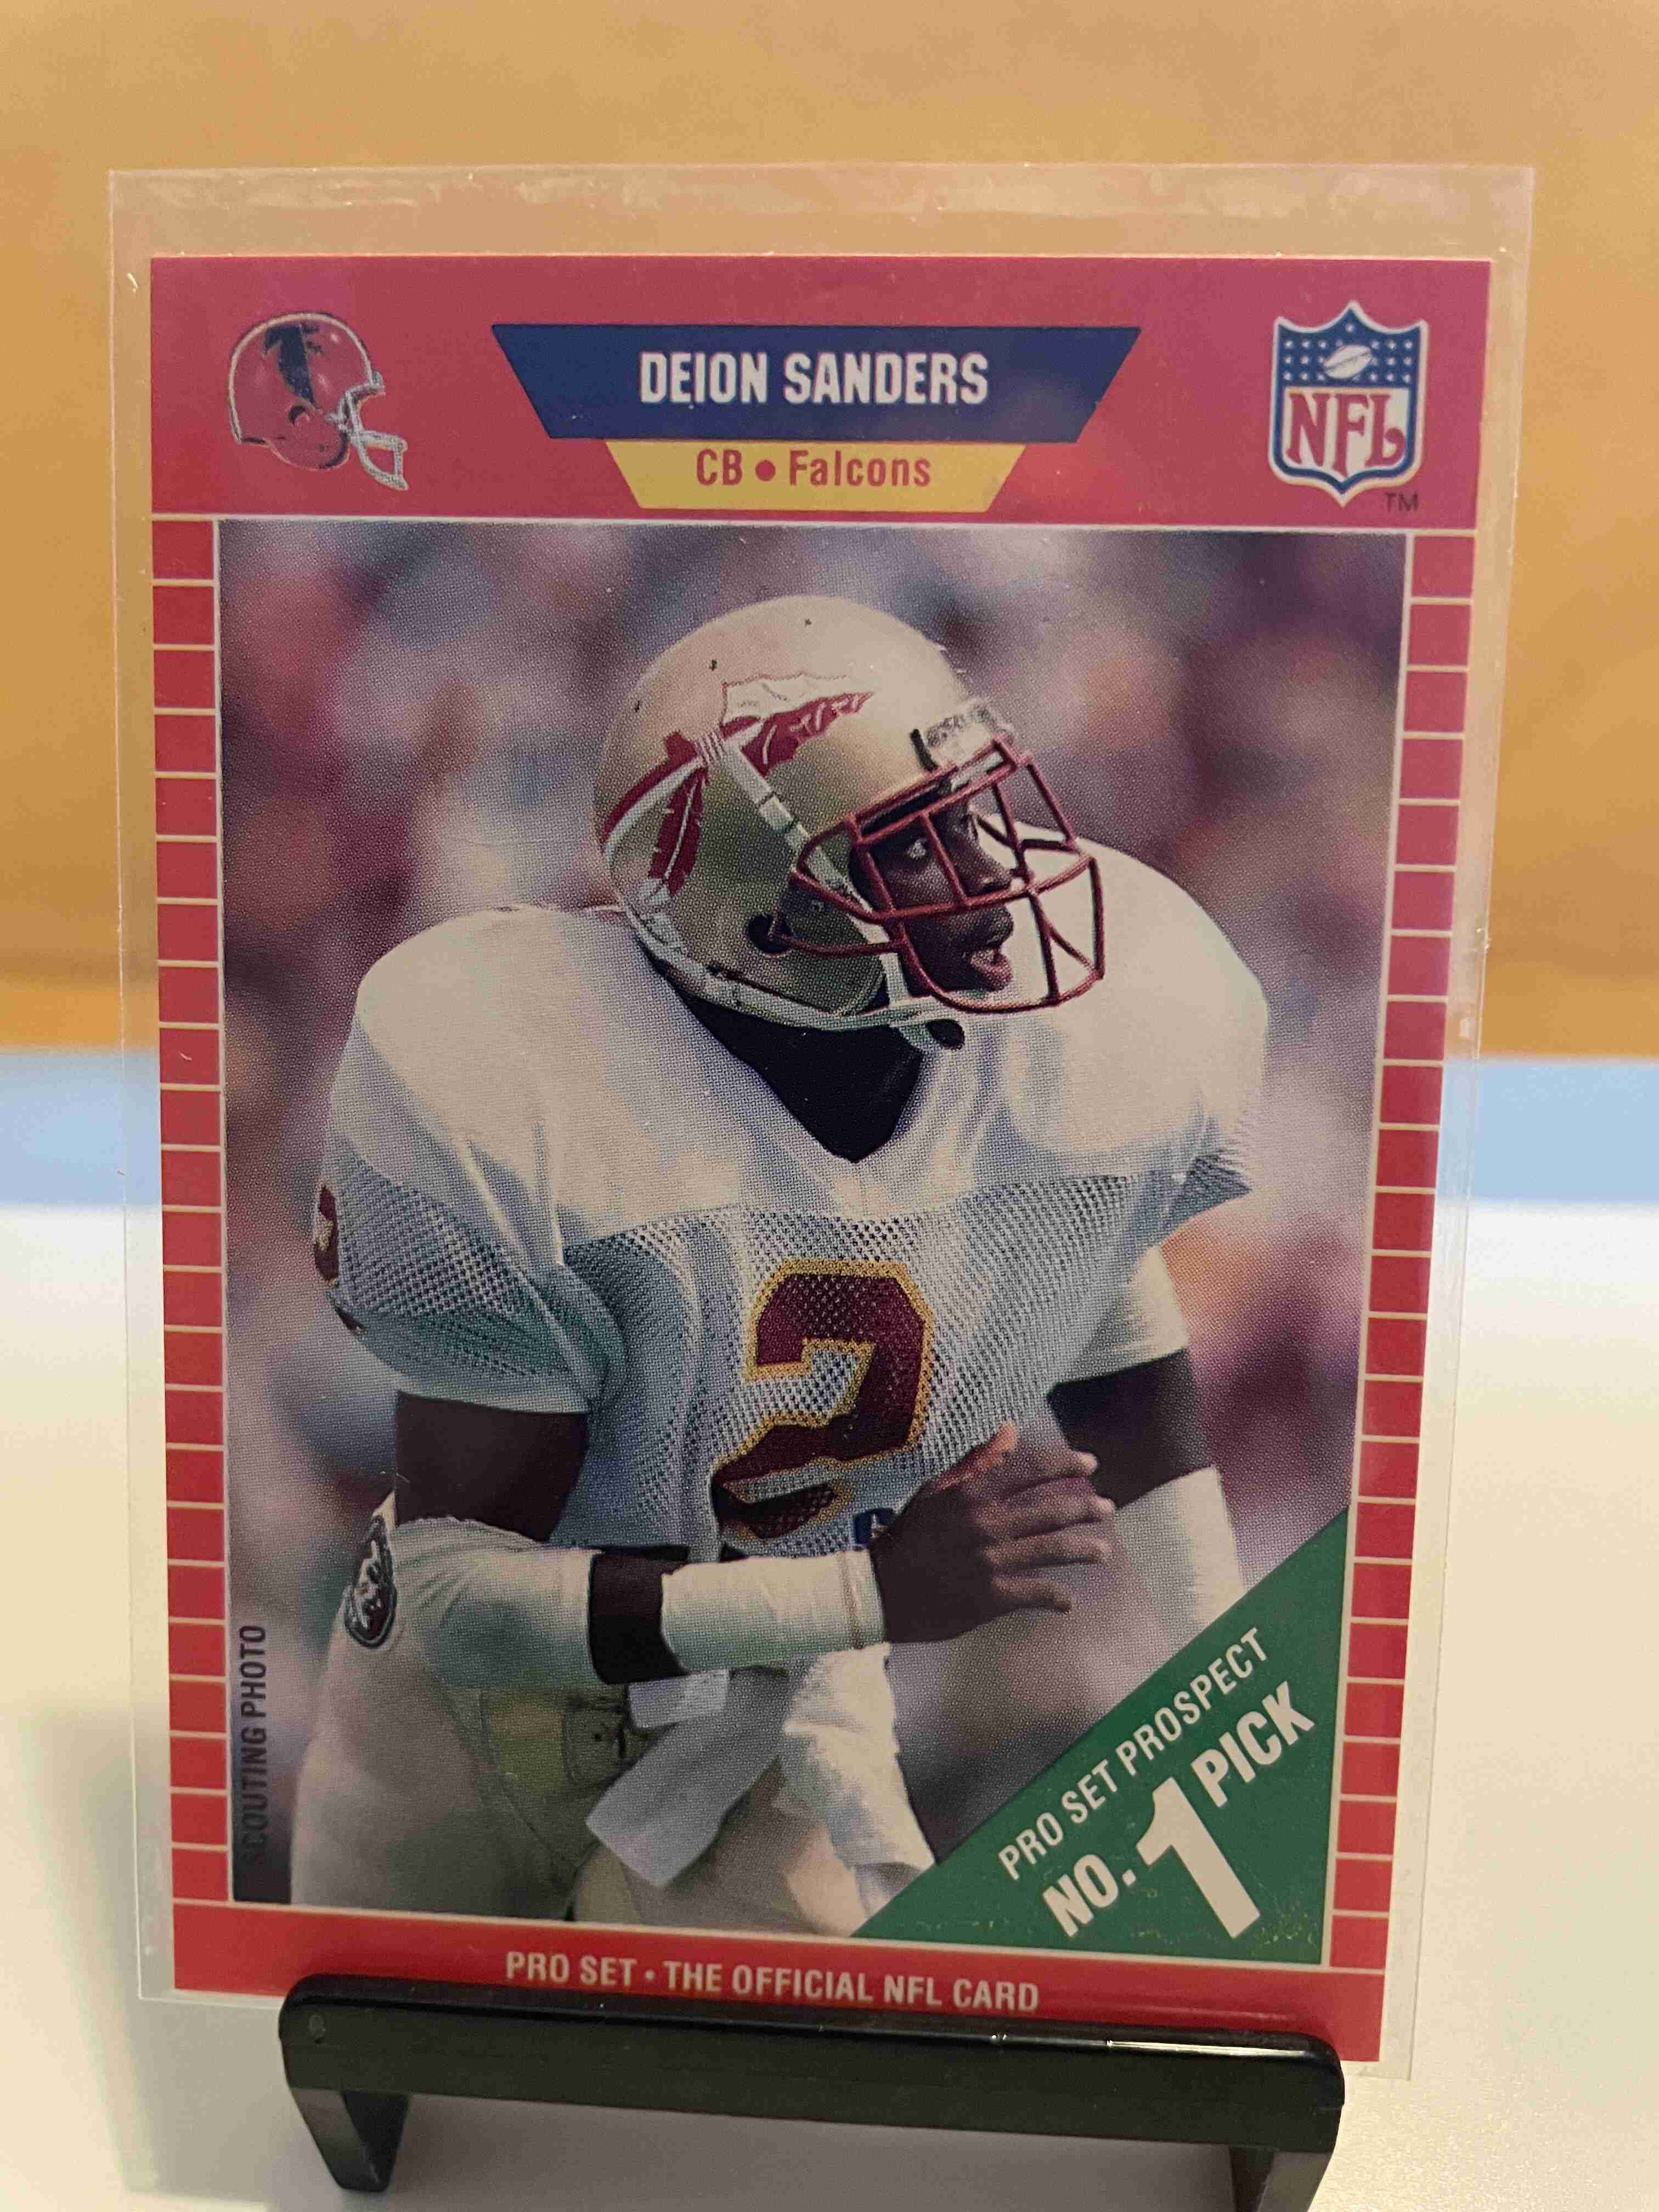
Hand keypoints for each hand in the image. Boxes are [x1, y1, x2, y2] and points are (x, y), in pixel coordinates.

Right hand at [870, 1423, 1113, 1643]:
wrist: (879, 1591)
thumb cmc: (908, 1538)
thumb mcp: (935, 1492)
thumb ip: (975, 1461)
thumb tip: (1009, 1430)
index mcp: (971, 1493)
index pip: (1029, 1469)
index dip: (1065, 1464)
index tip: (1090, 1464)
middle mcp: (985, 1524)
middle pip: (1051, 1511)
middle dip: (1086, 1508)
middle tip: (1106, 1508)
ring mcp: (990, 1561)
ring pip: (1053, 1550)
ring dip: (1084, 1550)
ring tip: (1104, 1552)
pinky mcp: (990, 1597)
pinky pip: (1036, 1593)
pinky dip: (1056, 1597)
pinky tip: (1067, 1601)